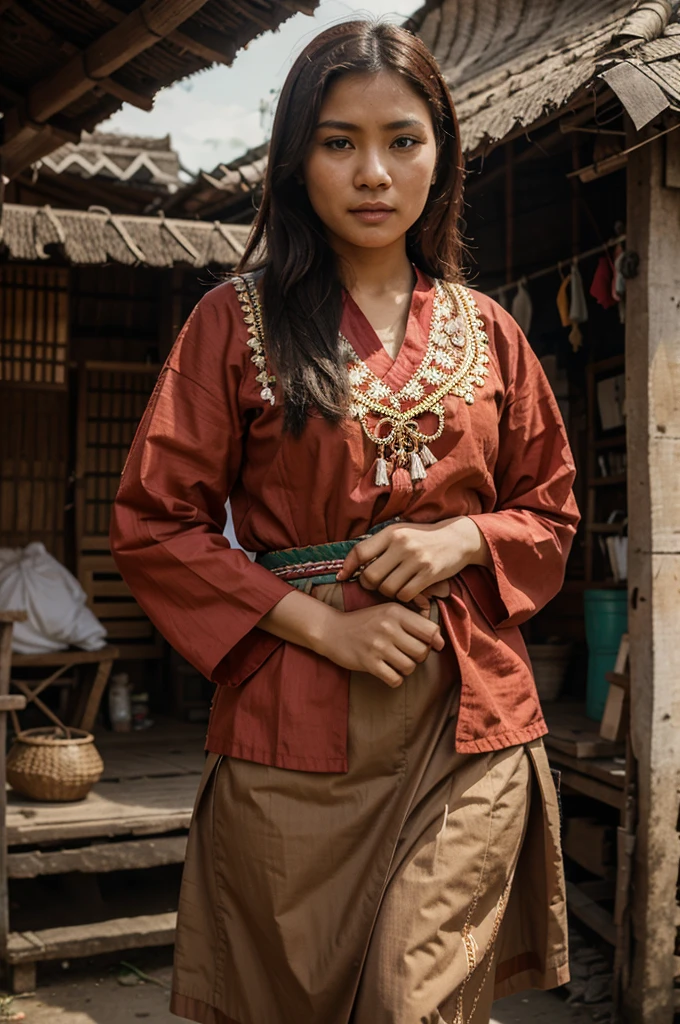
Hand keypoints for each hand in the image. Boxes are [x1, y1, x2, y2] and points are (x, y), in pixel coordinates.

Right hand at [316, 603, 444, 687]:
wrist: (332, 630)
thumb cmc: (365, 621)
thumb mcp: (388, 610)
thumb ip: (413, 617)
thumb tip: (439, 638)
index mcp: (396, 612)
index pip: (431, 630)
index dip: (435, 640)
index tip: (432, 645)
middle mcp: (388, 627)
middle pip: (422, 651)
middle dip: (419, 656)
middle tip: (408, 653)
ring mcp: (378, 646)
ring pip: (410, 667)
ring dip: (406, 668)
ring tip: (396, 662)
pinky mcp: (368, 662)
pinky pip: (395, 679)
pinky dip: (395, 679)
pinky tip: (388, 671)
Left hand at [336, 518, 491, 604]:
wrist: (458, 538)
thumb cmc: (423, 538)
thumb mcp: (400, 533)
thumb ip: (378, 545)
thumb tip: (348, 565)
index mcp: (391, 533)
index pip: (360, 552)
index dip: (348, 567)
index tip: (343, 577)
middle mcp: (402, 545)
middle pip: (370, 576)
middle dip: (368, 585)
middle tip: (375, 584)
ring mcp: (416, 560)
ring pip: (387, 588)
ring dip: (386, 592)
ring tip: (393, 586)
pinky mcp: (429, 574)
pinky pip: (405, 595)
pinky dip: (402, 597)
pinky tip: (406, 590)